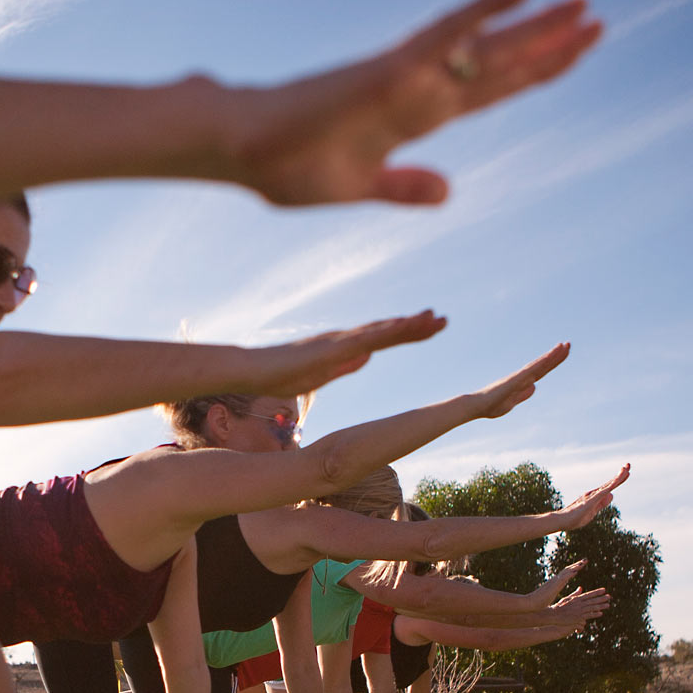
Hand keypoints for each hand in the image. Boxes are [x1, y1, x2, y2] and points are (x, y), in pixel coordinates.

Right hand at [230, 0, 602, 206]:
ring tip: (583, 5)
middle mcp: (417, 87)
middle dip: (548, 44)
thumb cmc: (285, 165)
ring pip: (483, 45)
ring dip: (534, 26)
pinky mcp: (387, 69)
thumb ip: (404, 186)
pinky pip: (446, 33)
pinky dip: (484, 9)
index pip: (487, 90)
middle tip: (597, 18)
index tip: (573, 55)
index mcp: (412, 115)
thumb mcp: (357, 185)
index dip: (532, 73)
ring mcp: (405, 74)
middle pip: (496, 62)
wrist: (239, 150)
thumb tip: (449, 191)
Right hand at [251, 311, 447, 397]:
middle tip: (443, 318)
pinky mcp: (329, 348)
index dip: (407, 333)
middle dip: (416, 325)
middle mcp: (343, 339)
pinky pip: (363, 339)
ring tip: (434, 318)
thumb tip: (367, 357)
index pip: (382, 339)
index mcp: (342, 348)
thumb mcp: (320, 374)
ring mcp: (337, 341)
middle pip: (386, 330)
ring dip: (408, 325)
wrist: (249, 370)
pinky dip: (385, 333)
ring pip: (380, 330)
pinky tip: (403, 327)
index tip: (430, 328)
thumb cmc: (277, 374)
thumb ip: (344, 366)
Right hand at [471, 342, 572, 419]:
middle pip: (542, 365)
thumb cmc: (490, 405)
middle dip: (556, 355)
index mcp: (522, 382)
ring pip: (538, 365)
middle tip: (568, 344)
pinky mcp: (514, 381)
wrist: (476, 406)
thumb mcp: (511, 402)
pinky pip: (530, 371)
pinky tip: (549, 357)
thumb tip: (534, 386)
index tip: (563, 351)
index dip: (553, 361)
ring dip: (551, 356)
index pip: (541, 370)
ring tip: (564, 346)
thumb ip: (523, 394)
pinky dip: (540, 364)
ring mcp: (518, 378)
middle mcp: (521, 377)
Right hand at [530, 560, 587, 604]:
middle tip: (585, 560)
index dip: (574, 568)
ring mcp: (554, 582)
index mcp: (555, 582)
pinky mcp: (554, 586)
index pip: (567, 573)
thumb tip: (558, 593)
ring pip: (567, 572)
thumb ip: (556, 591)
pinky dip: (570, 574)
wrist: (531, 603)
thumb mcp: (551, 595)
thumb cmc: (540, 601)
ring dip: (575, 566)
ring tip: (583, 563)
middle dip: (577, 564)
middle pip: (568, 569)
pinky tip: (576, 571)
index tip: (582, 564)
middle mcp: (555, 579)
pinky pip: (563, 578)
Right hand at [548, 586, 610, 626]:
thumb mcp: (567, 598)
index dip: (597, 592)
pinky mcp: (578, 617)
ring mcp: (579, 610)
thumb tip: (581, 588)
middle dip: (601, 598)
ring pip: (592, 607)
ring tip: (608, 605)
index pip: (589, 594)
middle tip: (609, 597)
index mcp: (577, 598)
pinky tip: (601, 613)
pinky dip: (594, 614)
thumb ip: (575, 593)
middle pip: (592, 600)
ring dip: (601, 606)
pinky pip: (588, 615)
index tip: (604, 590)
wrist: (554, 614)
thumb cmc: (560, 606)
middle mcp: (579, 603)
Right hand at [556, 465, 630, 529]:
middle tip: (629, 464)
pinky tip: (616, 481)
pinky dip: (610, 486)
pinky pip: (603, 492)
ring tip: (626, 469)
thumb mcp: (593, 511)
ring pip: (608, 485)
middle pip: (611, 483)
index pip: (610, 486)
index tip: (626, 471)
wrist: (561, 521)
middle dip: (621, 474)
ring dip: (617, 477)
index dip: (619, 479)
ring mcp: (592, 496)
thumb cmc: (575, 517)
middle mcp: (594, 493)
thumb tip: (612, 494)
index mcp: (596, 496)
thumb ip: (602, 503)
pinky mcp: (590, 500)